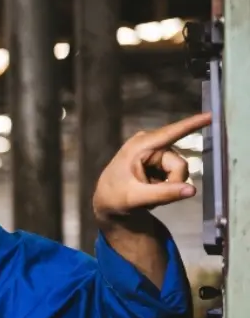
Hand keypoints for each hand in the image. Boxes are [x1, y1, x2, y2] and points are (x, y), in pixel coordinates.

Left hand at [92, 112, 210, 222]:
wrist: (107, 202)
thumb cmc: (115, 197)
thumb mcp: (136, 198)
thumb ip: (164, 194)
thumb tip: (192, 190)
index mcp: (140, 146)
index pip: (170, 133)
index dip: (192, 124)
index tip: (211, 115)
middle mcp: (150, 144)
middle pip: (180, 165)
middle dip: (172, 183)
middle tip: (152, 197)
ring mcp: (156, 151)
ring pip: (180, 171)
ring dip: (168, 185)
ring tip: (148, 192)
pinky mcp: (160, 159)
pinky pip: (175, 174)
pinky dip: (167, 185)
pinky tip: (150, 188)